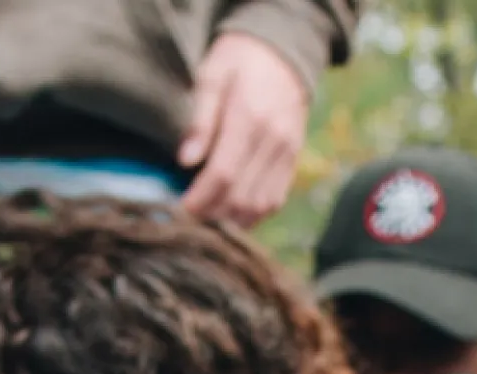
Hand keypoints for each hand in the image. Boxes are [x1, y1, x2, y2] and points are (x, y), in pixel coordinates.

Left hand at [175, 32, 308, 225]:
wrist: (282, 51)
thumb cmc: (237, 61)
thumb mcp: (211, 75)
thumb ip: (199, 119)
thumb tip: (186, 160)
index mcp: (249, 116)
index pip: (224, 173)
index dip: (201, 197)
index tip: (182, 208)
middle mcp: (274, 138)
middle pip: (242, 195)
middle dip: (213, 213)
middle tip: (189, 218)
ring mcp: (288, 151)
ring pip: (261, 204)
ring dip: (233, 219)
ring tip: (208, 218)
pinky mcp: (294, 158)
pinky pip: (276, 199)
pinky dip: (253, 214)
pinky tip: (232, 214)